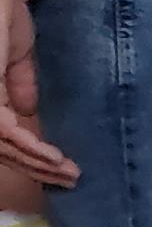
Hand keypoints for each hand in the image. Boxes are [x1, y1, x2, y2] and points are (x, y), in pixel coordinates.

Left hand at [0, 0, 78, 188]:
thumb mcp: (15, 48)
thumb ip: (19, 80)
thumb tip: (29, 111)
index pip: (3, 132)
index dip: (30, 153)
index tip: (62, 164)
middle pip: (2, 146)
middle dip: (36, 166)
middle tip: (70, 179)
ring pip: (3, 145)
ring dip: (38, 163)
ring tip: (69, 173)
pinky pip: (5, 132)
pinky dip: (31, 148)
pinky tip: (53, 158)